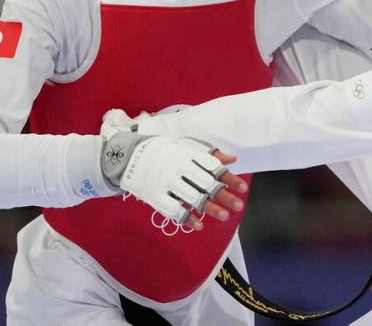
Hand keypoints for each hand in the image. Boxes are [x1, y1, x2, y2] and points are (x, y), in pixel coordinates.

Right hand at [101, 109, 246, 228]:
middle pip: (205, 184)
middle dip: (223, 196)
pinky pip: (173, 210)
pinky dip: (187, 218)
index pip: (213, 167)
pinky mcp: (155, 196)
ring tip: (224, 216)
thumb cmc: (163, 151)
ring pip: (192, 198)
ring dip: (210, 208)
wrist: (128, 155)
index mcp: (187, 155)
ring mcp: (166, 183)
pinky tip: (199, 224)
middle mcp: (178, 168)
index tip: (243, 187)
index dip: (229, 178)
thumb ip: (209, 154)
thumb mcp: (185, 147)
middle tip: (238, 205)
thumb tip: (232, 159)